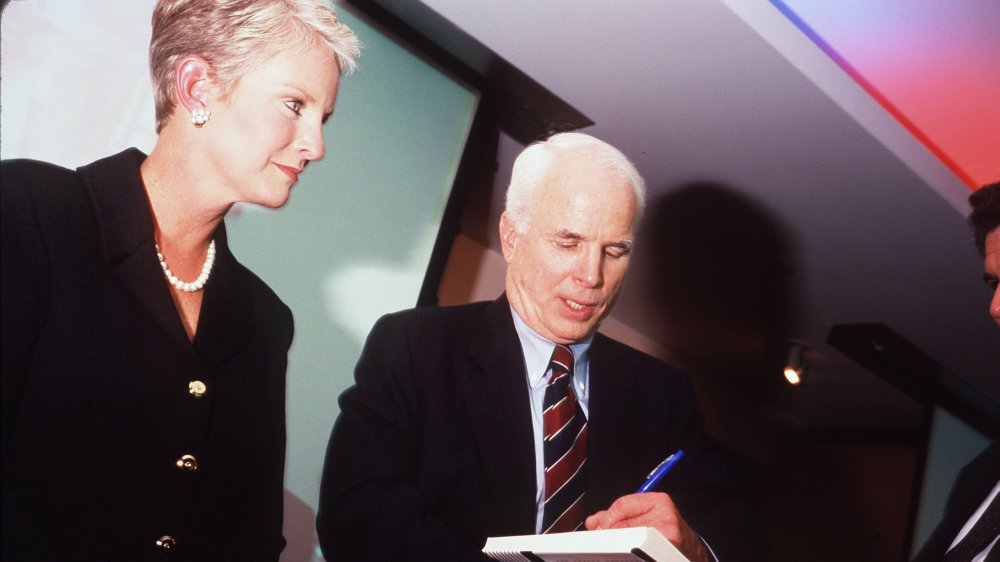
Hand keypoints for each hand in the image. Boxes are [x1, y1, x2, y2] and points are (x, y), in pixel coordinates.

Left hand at [585, 492, 710, 561]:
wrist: (692, 551)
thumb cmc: (668, 533)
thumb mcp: (646, 515)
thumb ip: (618, 515)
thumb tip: (594, 522)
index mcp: (658, 501)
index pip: (622, 505)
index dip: (606, 519)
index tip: (598, 530)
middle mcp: (665, 516)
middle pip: (623, 525)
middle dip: (608, 535)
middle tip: (602, 543)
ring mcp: (668, 537)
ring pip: (629, 541)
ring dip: (617, 548)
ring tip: (617, 550)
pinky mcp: (666, 553)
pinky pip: (638, 553)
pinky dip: (628, 555)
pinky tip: (626, 555)